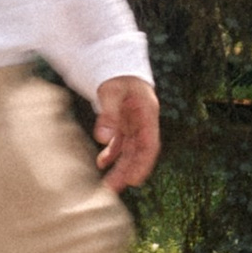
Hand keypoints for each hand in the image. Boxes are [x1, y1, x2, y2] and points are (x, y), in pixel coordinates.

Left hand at [93, 77, 159, 194]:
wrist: (116, 63)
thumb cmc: (117, 75)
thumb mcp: (111, 91)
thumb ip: (108, 114)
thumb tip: (102, 138)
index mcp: (147, 113)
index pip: (150, 145)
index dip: (143, 164)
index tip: (134, 180)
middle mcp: (143, 122)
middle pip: (139, 152)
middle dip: (128, 171)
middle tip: (113, 189)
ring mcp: (134, 123)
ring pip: (129, 151)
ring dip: (120, 167)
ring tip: (108, 185)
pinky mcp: (124, 123)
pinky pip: (120, 143)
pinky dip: (111, 154)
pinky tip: (101, 163)